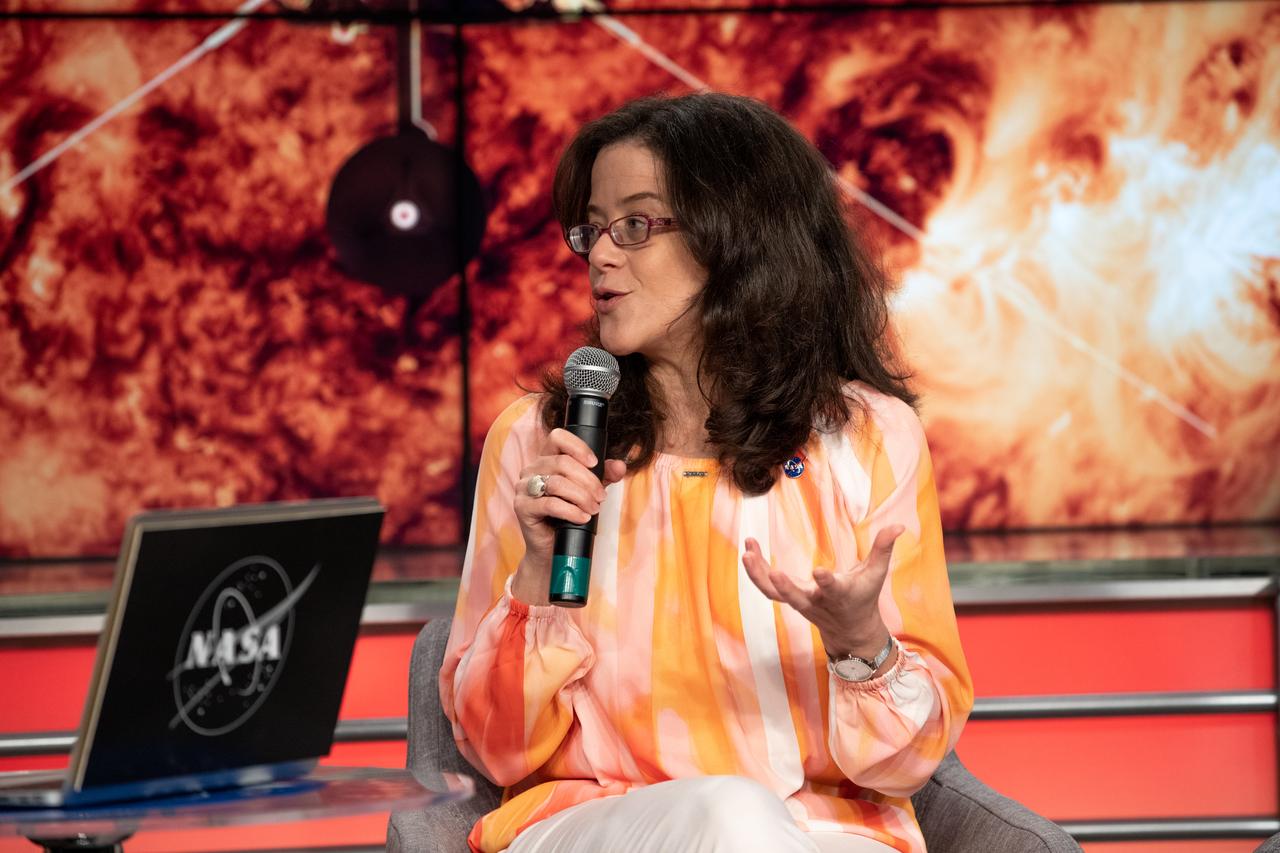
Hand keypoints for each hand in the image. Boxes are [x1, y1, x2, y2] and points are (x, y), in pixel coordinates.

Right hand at [511, 428, 625, 603]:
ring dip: (581, 496)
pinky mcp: (522, 507)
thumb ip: (604, 476)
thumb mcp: (589, 491)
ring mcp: (523, 488)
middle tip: (601, 497)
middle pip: (561, 463)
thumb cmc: (568, 516)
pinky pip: (549, 504)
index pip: (557, 437)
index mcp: (546, 459)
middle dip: (587, 481)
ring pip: (556, 483)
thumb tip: (620, 466)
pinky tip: (582, 518)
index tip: (594, 463)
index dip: (577, 446)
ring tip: (593, 509)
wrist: (552, 548)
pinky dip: (571, 511)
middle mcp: (531, 469)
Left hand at [742, 524, 904, 658]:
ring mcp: (799, 602)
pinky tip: (748, 551)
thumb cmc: (864, 597)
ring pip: (773, 594)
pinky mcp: (788, 599)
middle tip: (771, 573)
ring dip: (758, 574)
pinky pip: (767, 589)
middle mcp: (816, 601)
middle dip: (784, 588)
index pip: (832, 589)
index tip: (818, 572)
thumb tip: (899, 525)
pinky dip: (755, 572)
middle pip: (795, 598)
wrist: (850, 631)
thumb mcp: (876, 574)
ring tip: (747, 550)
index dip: (826, 582)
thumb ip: (883, 548)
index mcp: (839, 594)